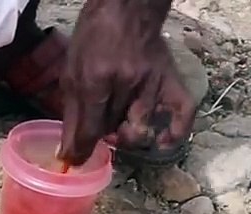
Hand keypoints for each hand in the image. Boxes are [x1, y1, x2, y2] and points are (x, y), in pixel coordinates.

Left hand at [57, 0, 194, 164]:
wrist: (126, 9)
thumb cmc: (93, 39)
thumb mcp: (72, 72)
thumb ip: (71, 114)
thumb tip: (67, 153)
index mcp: (96, 78)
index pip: (90, 128)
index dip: (79, 151)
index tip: (74, 160)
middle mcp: (126, 82)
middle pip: (113, 130)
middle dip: (102, 136)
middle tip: (98, 128)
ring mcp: (152, 82)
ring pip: (140, 127)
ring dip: (126, 135)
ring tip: (119, 128)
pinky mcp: (171, 80)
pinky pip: (183, 113)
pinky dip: (175, 133)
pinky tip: (162, 142)